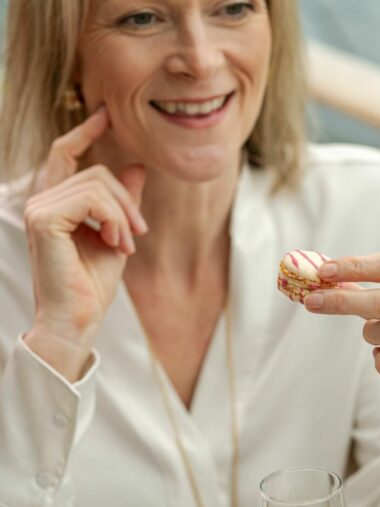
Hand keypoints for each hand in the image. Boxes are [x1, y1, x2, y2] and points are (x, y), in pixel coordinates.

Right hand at [23, 107, 146, 379]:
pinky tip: (116, 243)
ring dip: (124, 214)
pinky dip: (113, 219)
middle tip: (138, 232)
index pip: (66, 153)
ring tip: (126, 244)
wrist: (78, 316)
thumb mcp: (117, 234)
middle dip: (127, 200)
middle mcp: (41, 199)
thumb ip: (124, 201)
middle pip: (95, 170)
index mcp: (55, 202)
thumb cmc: (93, 282)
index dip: (86, 131)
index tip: (106, 115)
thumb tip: (136, 164)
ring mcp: (38, 206)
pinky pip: (92, 198)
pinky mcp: (44, 218)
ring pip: (97, 183)